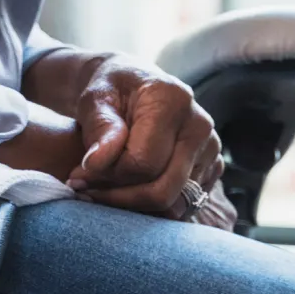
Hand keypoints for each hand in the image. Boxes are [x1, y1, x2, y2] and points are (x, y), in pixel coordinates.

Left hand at [65, 57, 224, 220]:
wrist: (134, 85)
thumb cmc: (111, 91)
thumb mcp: (95, 100)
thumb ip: (99, 129)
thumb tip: (96, 164)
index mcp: (173, 101)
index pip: (142, 164)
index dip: (107, 177)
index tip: (81, 173)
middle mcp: (199, 125)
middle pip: (164, 190)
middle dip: (121, 198)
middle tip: (89, 190)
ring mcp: (210, 148)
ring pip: (175, 204)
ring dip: (137, 207)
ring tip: (106, 191)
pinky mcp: (213, 167)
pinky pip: (185, 205)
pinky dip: (154, 208)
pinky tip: (129, 190)